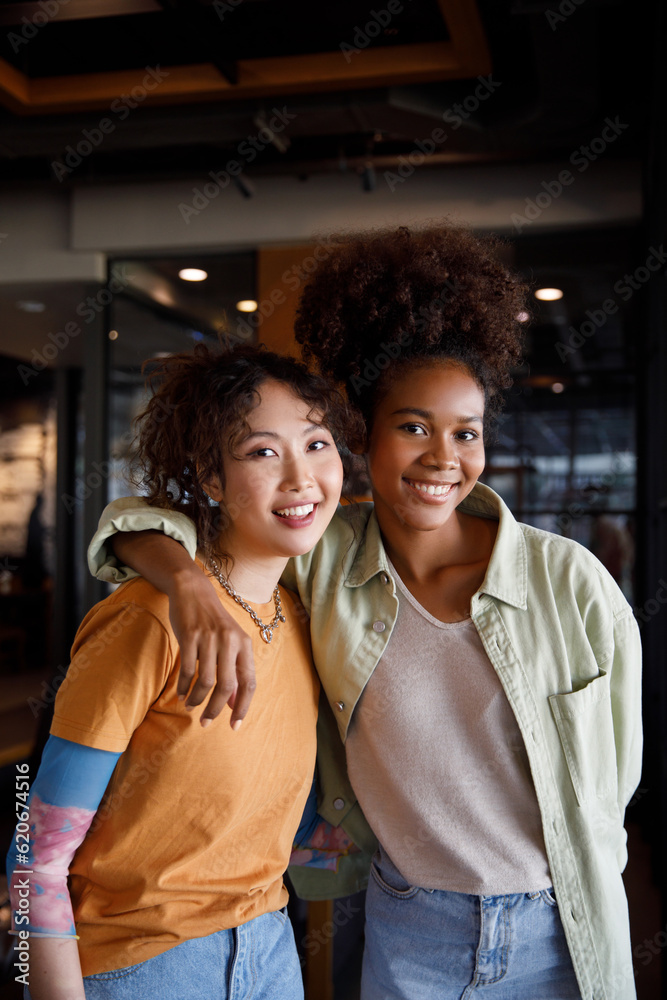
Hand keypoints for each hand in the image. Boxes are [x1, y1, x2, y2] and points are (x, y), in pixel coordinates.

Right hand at [167, 566, 255, 727]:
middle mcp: (230, 641)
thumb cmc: (213, 622)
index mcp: (244, 644)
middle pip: (227, 686)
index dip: (243, 707)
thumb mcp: (230, 643)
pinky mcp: (190, 636)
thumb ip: (234, 672)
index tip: (235, 726)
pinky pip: (187, 670)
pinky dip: (184, 687)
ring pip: (206, 681)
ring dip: (197, 700)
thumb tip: (235, 704)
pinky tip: (181, 694)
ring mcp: (210, 638)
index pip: (249, 682)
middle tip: (206, 722)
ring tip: (191, 706)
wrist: (193, 591)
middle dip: (216, 709)